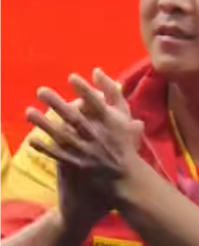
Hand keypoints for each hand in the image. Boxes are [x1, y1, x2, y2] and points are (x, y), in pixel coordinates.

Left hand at [27, 68, 143, 195]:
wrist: (123, 174)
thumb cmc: (122, 139)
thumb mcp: (123, 113)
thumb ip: (112, 91)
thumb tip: (96, 71)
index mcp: (109, 121)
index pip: (96, 103)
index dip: (84, 89)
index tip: (71, 77)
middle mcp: (95, 134)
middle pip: (74, 117)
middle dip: (57, 103)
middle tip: (40, 90)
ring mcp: (84, 150)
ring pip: (62, 135)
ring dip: (44, 124)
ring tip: (29, 111)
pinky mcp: (75, 163)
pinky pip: (57, 154)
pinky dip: (45, 147)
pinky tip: (32, 138)